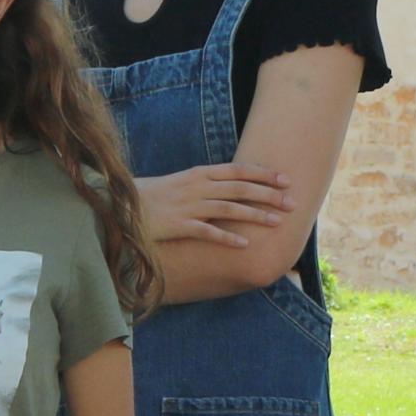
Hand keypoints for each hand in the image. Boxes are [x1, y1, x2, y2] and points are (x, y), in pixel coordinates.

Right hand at [140, 163, 294, 249]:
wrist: (123, 206)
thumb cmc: (156, 196)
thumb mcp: (184, 183)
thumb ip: (208, 184)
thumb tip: (235, 187)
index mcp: (200, 174)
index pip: (238, 170)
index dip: (264, 174)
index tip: (286, 180)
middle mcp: (197, 187)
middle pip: (240, 189)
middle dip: (268, 195)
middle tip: (292, 202)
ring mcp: (188, 205)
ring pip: (229, 209)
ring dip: (255, 215)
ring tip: (277, 223)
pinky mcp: (178, 225)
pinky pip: (207, 231)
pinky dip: (226, 237)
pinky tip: (244, 244)